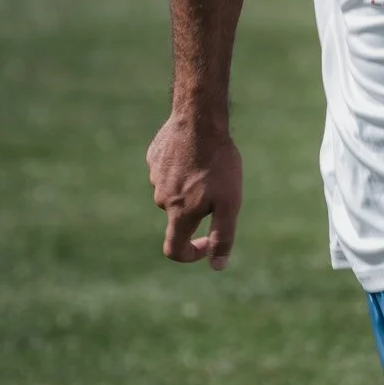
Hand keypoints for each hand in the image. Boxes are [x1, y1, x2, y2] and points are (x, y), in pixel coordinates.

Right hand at [146, 115, 242, 270]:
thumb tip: (217, 266)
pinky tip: (195, 152)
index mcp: (179, 213)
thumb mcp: (229, 204)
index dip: (191, 254)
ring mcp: (155, 176)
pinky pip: (168, 170)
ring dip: (189, 186)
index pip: (174, 249)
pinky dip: (181, 168)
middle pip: (177, 216)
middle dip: (197, 210)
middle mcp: (162, 198)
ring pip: (173, 191)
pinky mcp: (154, 156)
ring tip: (209, 166)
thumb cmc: (218, 162)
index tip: (206, 243)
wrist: (198, 118)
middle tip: (219, 188)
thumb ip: (222, 237)